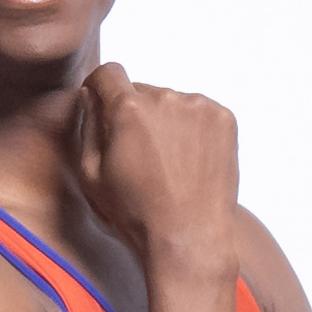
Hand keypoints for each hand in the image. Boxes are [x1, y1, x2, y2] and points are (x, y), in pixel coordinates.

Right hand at [73, 64, 244, 257]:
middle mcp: (166, 98)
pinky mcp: (224, 119)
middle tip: (140, 154)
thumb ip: (87, 125)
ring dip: (166, 122)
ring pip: (172, 102)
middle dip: (136, 113)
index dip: (100, 87)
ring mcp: (199, 107)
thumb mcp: (91, 174)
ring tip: (168, 163)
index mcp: (128, 109)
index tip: (102, 102)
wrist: (190, 238)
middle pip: (142, 91)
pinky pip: (199, 112)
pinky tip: (188, 162)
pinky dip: (193, 129)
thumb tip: (90, 95)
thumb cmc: (137, 214)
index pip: (108, 73)